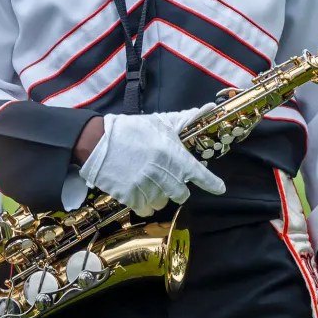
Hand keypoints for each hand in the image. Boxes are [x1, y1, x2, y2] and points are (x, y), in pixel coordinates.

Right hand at [78, 105, 225, 216]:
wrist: (98, 141)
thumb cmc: (132, 130)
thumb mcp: (160, 122)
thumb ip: (185, 120)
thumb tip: (209, 108)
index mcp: (172, 154)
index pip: (199, 173)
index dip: (211, 183)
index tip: (219, 189)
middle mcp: (162, 173)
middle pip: (181, 194)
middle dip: (177, 189)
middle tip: (167, 180)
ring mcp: (146, 186)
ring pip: (163, 202)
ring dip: (159, 196)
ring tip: (150, 184)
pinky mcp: (130, 196)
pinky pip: (146, 209)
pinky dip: (145, 204)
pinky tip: (140, 193)